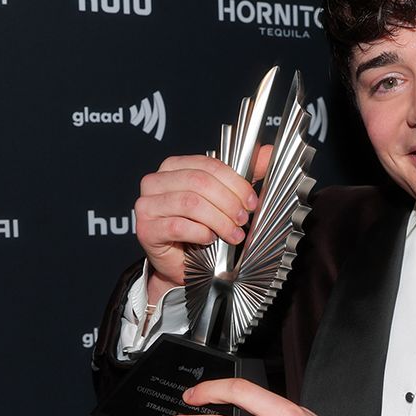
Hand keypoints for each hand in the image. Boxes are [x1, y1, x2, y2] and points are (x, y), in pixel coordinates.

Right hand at [134, 148, 271, 294]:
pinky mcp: (146, 229)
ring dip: (219, 220)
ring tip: (232, 234)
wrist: (181, 262)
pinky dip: (201, 233)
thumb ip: (245, 175)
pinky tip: (209, 239)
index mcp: (174, 166)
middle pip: (200, 182)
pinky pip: (178, 226)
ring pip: (191, 203)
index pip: (208, 165)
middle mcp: (156, 181)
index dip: (235, 183)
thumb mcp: (225, 198)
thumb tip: (269, 152)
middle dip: (228, 202)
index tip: (251, 202)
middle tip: (242, 220)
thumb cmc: (200, 227)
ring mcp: (147, 204)